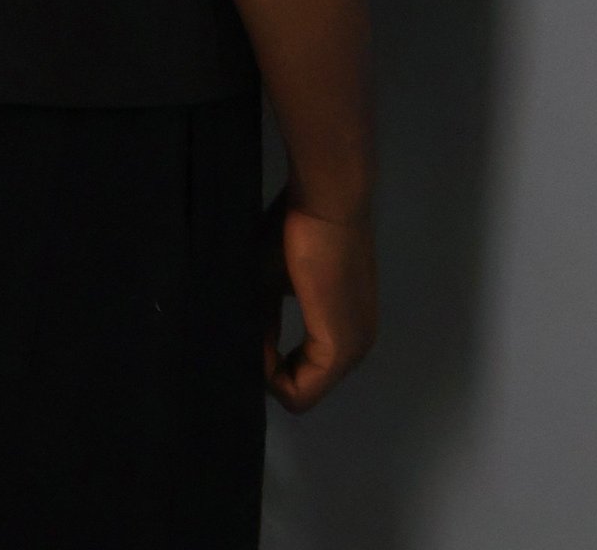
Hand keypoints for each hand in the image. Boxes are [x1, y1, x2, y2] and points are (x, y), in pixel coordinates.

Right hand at [264, 189, 377, 411]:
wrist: (326, 202)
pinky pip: (300, 390)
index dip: (266, 359)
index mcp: (343, 329)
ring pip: (300, 393)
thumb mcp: (271, 279)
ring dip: (269, 368)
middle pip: (301, 387)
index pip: (301, 373)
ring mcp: (351, 352)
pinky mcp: (339, 349)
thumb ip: (264, 320)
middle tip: (245, 333)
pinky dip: (272, 373)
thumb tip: (242, 349)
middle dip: (267, 367)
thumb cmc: (298, 230)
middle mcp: (354, 348)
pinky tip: (258, 340)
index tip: (247, 328)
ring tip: (250, 330)